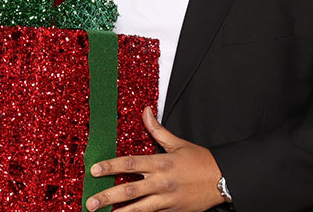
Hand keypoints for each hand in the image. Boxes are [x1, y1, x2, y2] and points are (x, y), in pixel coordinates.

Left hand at [85, 106, 224, 211]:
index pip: (130, 163)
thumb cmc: (199, 160)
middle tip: (90, 202)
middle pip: (129, 191)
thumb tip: (145, 111)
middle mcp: (161, 182)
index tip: (94, 169)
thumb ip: (157, 130)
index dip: (111, 166)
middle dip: (107, 197)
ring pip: (138, 209)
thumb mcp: (178, 143)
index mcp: (161, 163)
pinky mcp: (171, 211)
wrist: (222, 179)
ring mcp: (166, 200)